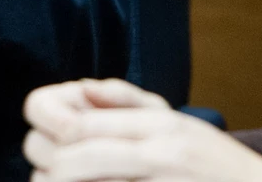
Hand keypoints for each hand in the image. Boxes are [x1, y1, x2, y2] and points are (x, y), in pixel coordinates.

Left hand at [23, 79, 261, 181]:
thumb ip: (125, 101)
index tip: (44, 135)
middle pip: (64, 158)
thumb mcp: (176, 121)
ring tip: (57, 180)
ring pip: (76, 181)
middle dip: (45, 164)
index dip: (45, 129)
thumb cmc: (217, 164)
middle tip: (49, 168)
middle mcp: (156, 154)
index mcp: (156, 125)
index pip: (74, 122)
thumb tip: (80, 88)